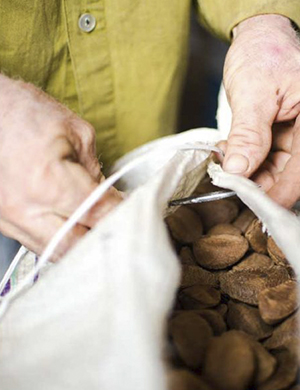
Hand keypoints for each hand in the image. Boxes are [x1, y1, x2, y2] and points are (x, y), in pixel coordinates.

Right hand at [0, 76, 121, 258]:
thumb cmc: (31, 113)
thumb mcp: (79, 134)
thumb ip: (97, 172)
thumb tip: (110, 198)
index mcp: (48, 182)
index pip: (97, 213)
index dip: (121, 214)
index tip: (136, 213)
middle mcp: (25, 208)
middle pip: (75, 244)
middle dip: (102, 238)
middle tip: (121, 227)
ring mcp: (8, 218)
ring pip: (54, 251)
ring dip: (80, 245)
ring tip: (100, 231)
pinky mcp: (1, 221)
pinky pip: (37, 243)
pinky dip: (59, 240)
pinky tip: (74, 229)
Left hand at [221, 15, 299, 207]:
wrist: (259, 41)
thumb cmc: (262, 54)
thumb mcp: (252, 91)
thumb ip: (247, 133)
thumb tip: (239, 170)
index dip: (290, 187)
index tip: (268, 207)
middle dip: (268, 185)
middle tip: (233, 183)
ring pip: (282, 175)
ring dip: (254, 177)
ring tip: (227, 161)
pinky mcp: (283, 142)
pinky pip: (269, 166)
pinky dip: (249, 168)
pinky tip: (231, 156)